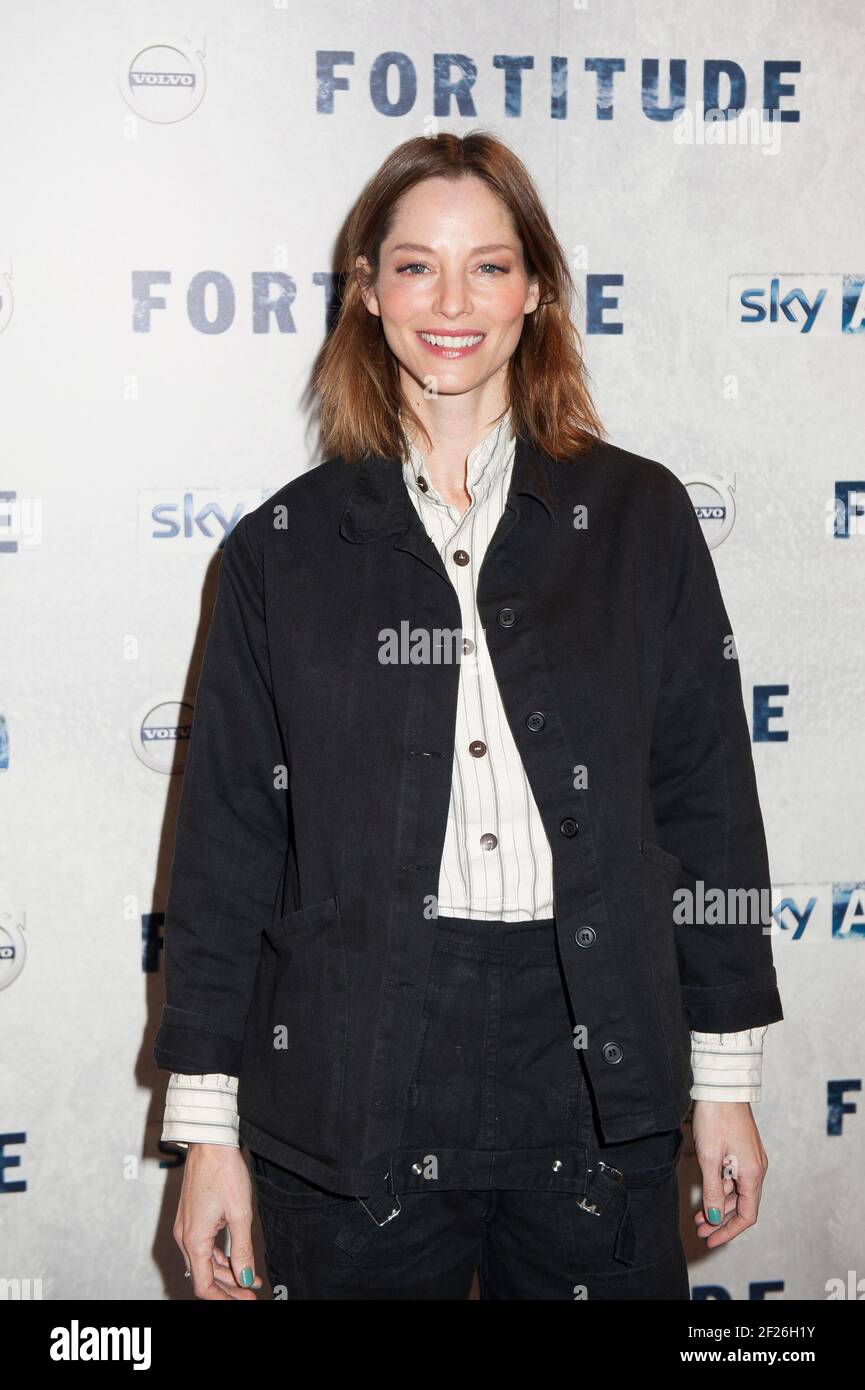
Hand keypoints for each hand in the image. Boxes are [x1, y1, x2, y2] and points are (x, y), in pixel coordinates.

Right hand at [173, 1143, 263, 1298]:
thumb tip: (244, 1278)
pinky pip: (203, 1246)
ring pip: (204, 1262)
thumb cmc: (223, 1171)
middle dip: (228, 1288)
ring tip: (249, 1278)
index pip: (203, 1285)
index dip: (225, 1298)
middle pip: (203, 1276)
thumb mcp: (240, 1213)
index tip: (245, 1300)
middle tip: (250, 1293)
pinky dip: (219, 1257)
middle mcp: (185, 1236)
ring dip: (226, 1273)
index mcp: (194, 1239)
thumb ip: (242, 1249)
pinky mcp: (191, 1217)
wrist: (210, 1142)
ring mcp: (186, 1226)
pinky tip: (236, 1259)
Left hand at [690, 1100, 767, 1248]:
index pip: (747, 1215)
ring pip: (738, 1192)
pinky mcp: (743, 1150)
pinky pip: (735, 1178)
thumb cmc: (716, 1119)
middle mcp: (757, 1169)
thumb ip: (713, 1190)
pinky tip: (707, 1193)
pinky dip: (722, 1189)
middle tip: (701, 1230)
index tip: (711, 1240)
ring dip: (720, 1205)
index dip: (729, 1231)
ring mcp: (751, 1159)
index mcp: (752, 1174)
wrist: (721, 1087)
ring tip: (699, 1216)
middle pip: (743, 1205)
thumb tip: (715, 1218)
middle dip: (722, 1221)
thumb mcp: (710, 1158)